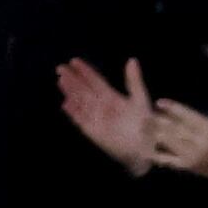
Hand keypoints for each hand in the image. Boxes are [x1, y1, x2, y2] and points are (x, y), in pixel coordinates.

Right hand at [58, 57, 152, 172]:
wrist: (145, 147)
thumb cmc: (146, 124)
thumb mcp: (140, 98)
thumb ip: (133, 80)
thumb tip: (131, 60)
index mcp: (112, 96)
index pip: (95, 80)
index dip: (85, 71)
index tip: (74, 61)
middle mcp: (101, 104)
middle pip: (84, 89)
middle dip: (72, 79)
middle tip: (60, 68)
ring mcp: (95, 116)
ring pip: (80, 101)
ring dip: (70, 91)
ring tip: (61, 81)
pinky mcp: (91, 130)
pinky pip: (80, 119)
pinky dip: (73, 112)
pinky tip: (66, 104)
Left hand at [148, 100, 207, 177]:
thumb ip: (197, 121)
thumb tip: (172, 112)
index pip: (187, 115)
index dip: (172, 108)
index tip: (159, 103)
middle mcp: (200, 141)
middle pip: (174, 127)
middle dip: (157, 120)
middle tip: (144, 116)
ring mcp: (192, 154)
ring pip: (168, 140)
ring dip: (153, 133)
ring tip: (142, 129)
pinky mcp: (186, 166)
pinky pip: (167, 159)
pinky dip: (155, 155)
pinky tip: (145, 151)